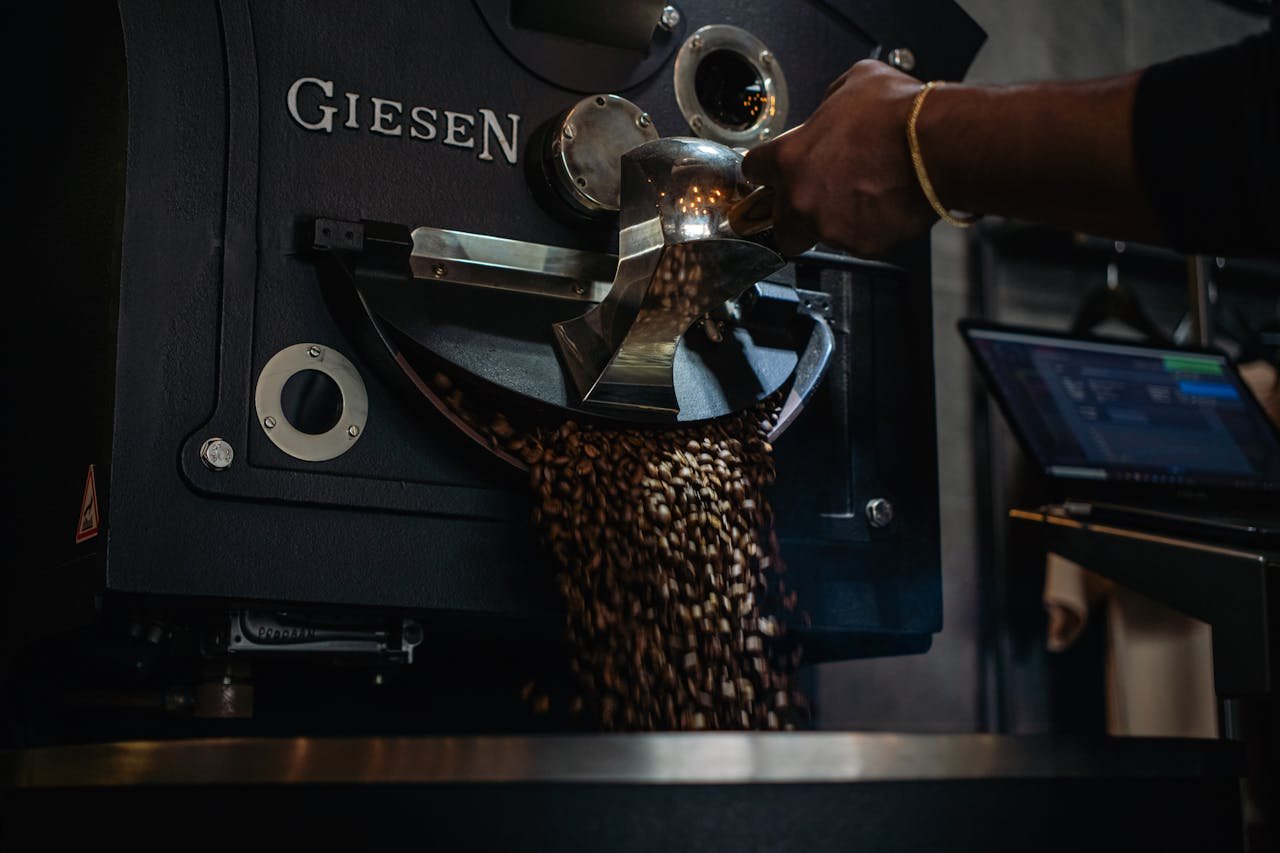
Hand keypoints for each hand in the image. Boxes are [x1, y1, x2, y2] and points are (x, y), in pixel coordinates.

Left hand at [742, 59, 935, 256]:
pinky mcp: (861, 245)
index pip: (753, 171)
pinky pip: (857, 242)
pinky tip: (885, 205)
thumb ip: (829, 104)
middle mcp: (802, 198)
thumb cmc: (899, 114)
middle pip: (778, 224)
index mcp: (789, 157)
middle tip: (819, 199)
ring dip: (836, 220)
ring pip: (821, 234)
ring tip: (865, 195)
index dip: (766, 171)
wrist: (938, 146)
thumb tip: (831, 110)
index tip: (773, 174)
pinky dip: (869, 229)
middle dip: (794, 216)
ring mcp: (829, 226)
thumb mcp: (853, 84)